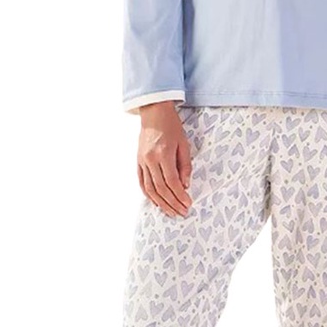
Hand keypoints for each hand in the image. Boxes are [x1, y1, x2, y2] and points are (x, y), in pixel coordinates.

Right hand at [137, 102, 192, 216]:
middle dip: (172, 203)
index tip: (188, 203)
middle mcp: (150, 160)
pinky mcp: (138, 162)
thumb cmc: (172, 127)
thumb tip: (185, 185)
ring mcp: (142, 161)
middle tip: (182, 212)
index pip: (172, 181)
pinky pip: (142, 183)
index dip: (180, 195)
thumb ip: (185, 166)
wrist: (154, 114)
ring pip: (150, 189)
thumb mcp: (184, 145)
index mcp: (163, 154)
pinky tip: (157, 203)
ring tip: (171, 212)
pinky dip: (149, 195)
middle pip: (161, 189)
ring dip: (161, 203)